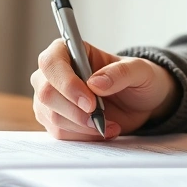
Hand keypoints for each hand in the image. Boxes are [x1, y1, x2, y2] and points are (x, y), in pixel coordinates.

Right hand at [31, 39, 177, 140]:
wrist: (140, 102)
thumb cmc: (137, 78)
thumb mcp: (140, 71)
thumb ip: (121, 73)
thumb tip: (95, 83)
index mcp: (70, 51)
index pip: (51, 62)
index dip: (66, 83)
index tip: (90, 102)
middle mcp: (54, 73)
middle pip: (46, 93)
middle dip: (74, 111)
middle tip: (100, 118)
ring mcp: (51, 98)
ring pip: (51, 116)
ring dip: (81, 126)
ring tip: (108, 124)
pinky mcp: (55, 119)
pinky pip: (59, 132)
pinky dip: (83, 136)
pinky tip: (103, 130)